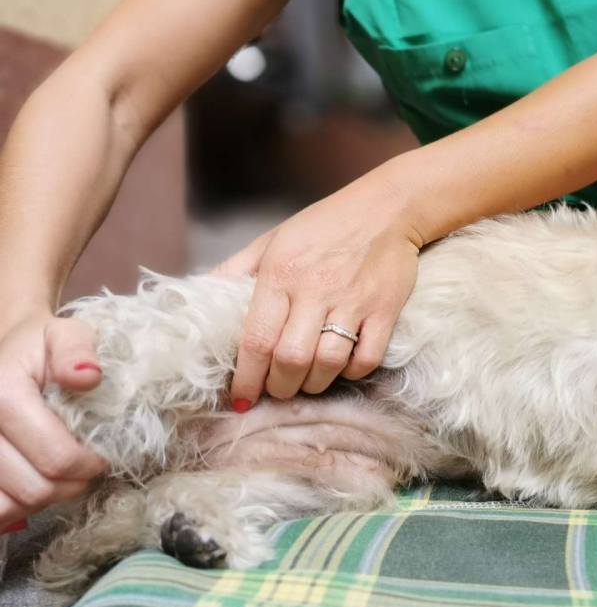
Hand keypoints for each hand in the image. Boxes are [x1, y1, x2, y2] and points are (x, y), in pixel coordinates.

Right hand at [0, 314, 108, 527]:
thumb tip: (87, 376)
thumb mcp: (66, 333)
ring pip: (9, 507)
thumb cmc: (40, 347)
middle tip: (84, 468)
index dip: (88, 465)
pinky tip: (33, 481)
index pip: (56, 457)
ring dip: (43, 499)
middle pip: (34, 489)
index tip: (101, 454)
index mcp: (2, 393)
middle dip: (70, 484)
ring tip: (60, 475)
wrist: (5, 350)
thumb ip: (77, 350)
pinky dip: (17, 506)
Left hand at [216, 176, 420, 408]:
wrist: (386, 208)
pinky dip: (351, 372)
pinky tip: (342, 365)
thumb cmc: (324, 225)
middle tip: (277, 389)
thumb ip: (236, 271)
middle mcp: (315, 290)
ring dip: (313, 384)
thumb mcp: (272, 240)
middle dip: (279, 387)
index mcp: (281, 273)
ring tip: (307, 381)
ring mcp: (353, 302)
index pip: (256, 339)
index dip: (246, 377)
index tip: (241, 398)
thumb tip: (199, 297)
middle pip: (290, 359)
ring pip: (327, 364)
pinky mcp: (385, 310)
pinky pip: (366, 359)